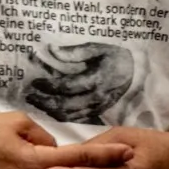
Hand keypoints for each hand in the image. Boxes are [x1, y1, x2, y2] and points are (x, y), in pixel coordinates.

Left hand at [21, 41, 135, 123]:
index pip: (68, 87)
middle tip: (29, 95)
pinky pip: (78, 119)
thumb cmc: (118, 57)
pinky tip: (51, 111)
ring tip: (36, 102)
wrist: (139, 72)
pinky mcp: (100, 113)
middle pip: (66, 106)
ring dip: (51, 111)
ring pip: (71, 116)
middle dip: (45, 102)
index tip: (34, 83)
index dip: (49, 86)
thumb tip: (52, 50)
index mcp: (97, 80)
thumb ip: (76, 51)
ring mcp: (100, 108)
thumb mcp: (100, 49)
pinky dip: (63, 117)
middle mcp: (98, 97)